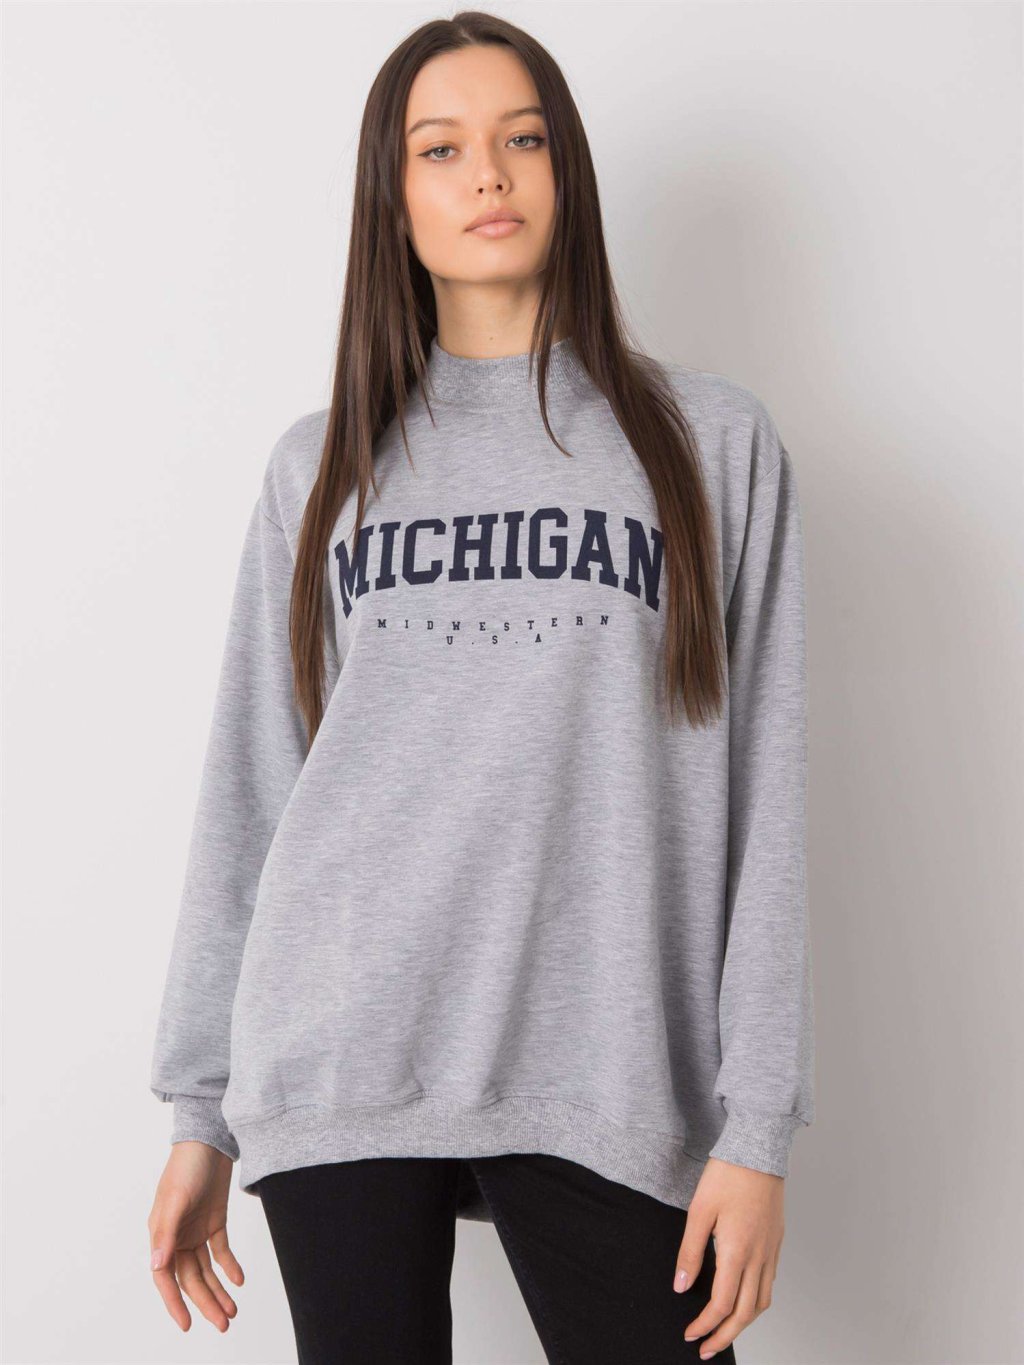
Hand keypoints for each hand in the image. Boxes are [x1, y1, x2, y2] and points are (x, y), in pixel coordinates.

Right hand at [148, 1141, 244, 1331]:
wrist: (209, 1139)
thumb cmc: (186, 1165)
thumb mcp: (175, 1198)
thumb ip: (165, 1232)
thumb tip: (156, 1265)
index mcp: (161, 1234)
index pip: (166, 1277)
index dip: (174, 1302)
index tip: (187, 1324)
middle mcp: (177, 1236)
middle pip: (190, 1278)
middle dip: (206, 1302)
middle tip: (224, 1323)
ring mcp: (196, 1229)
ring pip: (206, 1269)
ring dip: (218, 1290)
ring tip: (232, 1311)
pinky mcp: (214, 1221)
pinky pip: (221, 1251)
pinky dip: (229, 1266)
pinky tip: (239, 1280)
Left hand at [671, 1157, 783, 1358]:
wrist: (757, 1150)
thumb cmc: (726, 1175)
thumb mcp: (699, 1211)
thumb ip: (690, 1252)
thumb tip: (681, 1288)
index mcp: (737, 1252)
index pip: (722, 1305)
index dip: (705, 1325)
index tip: (690, 1334)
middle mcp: (759, 1257)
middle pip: (745, 1313)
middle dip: (724, 1336)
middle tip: (706, 1349)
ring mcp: (771, 1251)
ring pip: (762, 1302)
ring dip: (743, 1323)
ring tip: (724, 1331)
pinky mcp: (776, 1242)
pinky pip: (769, 1284)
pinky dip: (755, 1302)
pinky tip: (742, 1299)